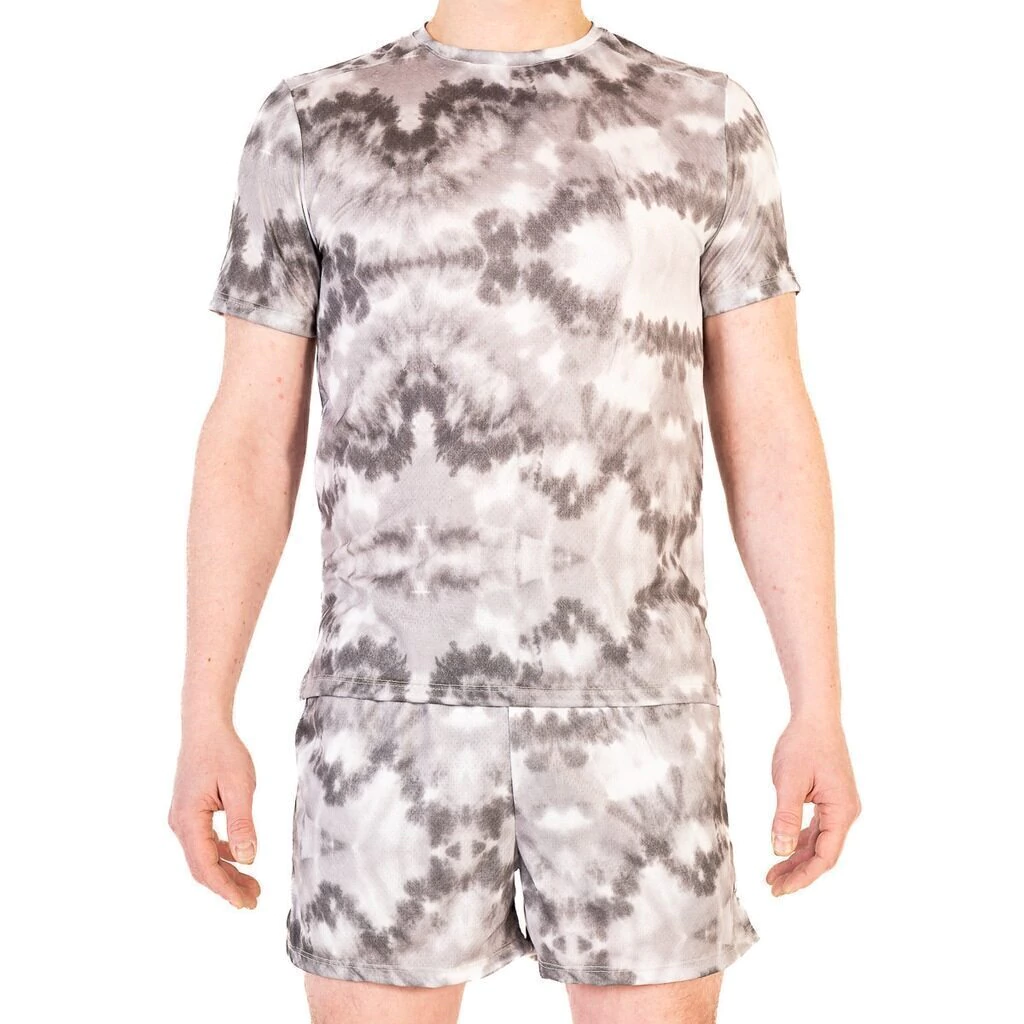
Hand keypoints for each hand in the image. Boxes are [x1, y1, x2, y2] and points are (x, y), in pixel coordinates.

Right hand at [168, 722, 260, 909]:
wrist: (205, 728)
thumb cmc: (223, 752)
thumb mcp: (240, 787)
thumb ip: (242, 823)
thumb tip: (247, 859)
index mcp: (189, 820)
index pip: (206, 866)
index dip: (226, 888)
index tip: (246, 903)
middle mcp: (180, 824)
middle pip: (202, 866)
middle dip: (228, 886)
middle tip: (254, 900)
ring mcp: (182, 819)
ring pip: (203, 856)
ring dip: (226, 872)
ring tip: (252, 885)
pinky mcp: (190, 812)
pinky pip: (204, 842)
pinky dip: (222, 854)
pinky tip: (240, 858)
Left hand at [767, 711, 860, 895]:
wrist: (815, 717)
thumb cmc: (803, 744)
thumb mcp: (789, 781)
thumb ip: (785, 817)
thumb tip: (780, 851)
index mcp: (841, 811)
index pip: (825, 856)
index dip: (802, 876)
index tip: (780, 888)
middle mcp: (845, 812)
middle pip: (822, 853)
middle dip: (797, 872)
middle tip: (772, 887)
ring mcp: (839, 806)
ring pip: (818, 842)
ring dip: (796, 858)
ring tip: (773, 874)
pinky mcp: (830, 799)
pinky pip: (816, 828)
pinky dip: (799, 840)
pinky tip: (784, 849)